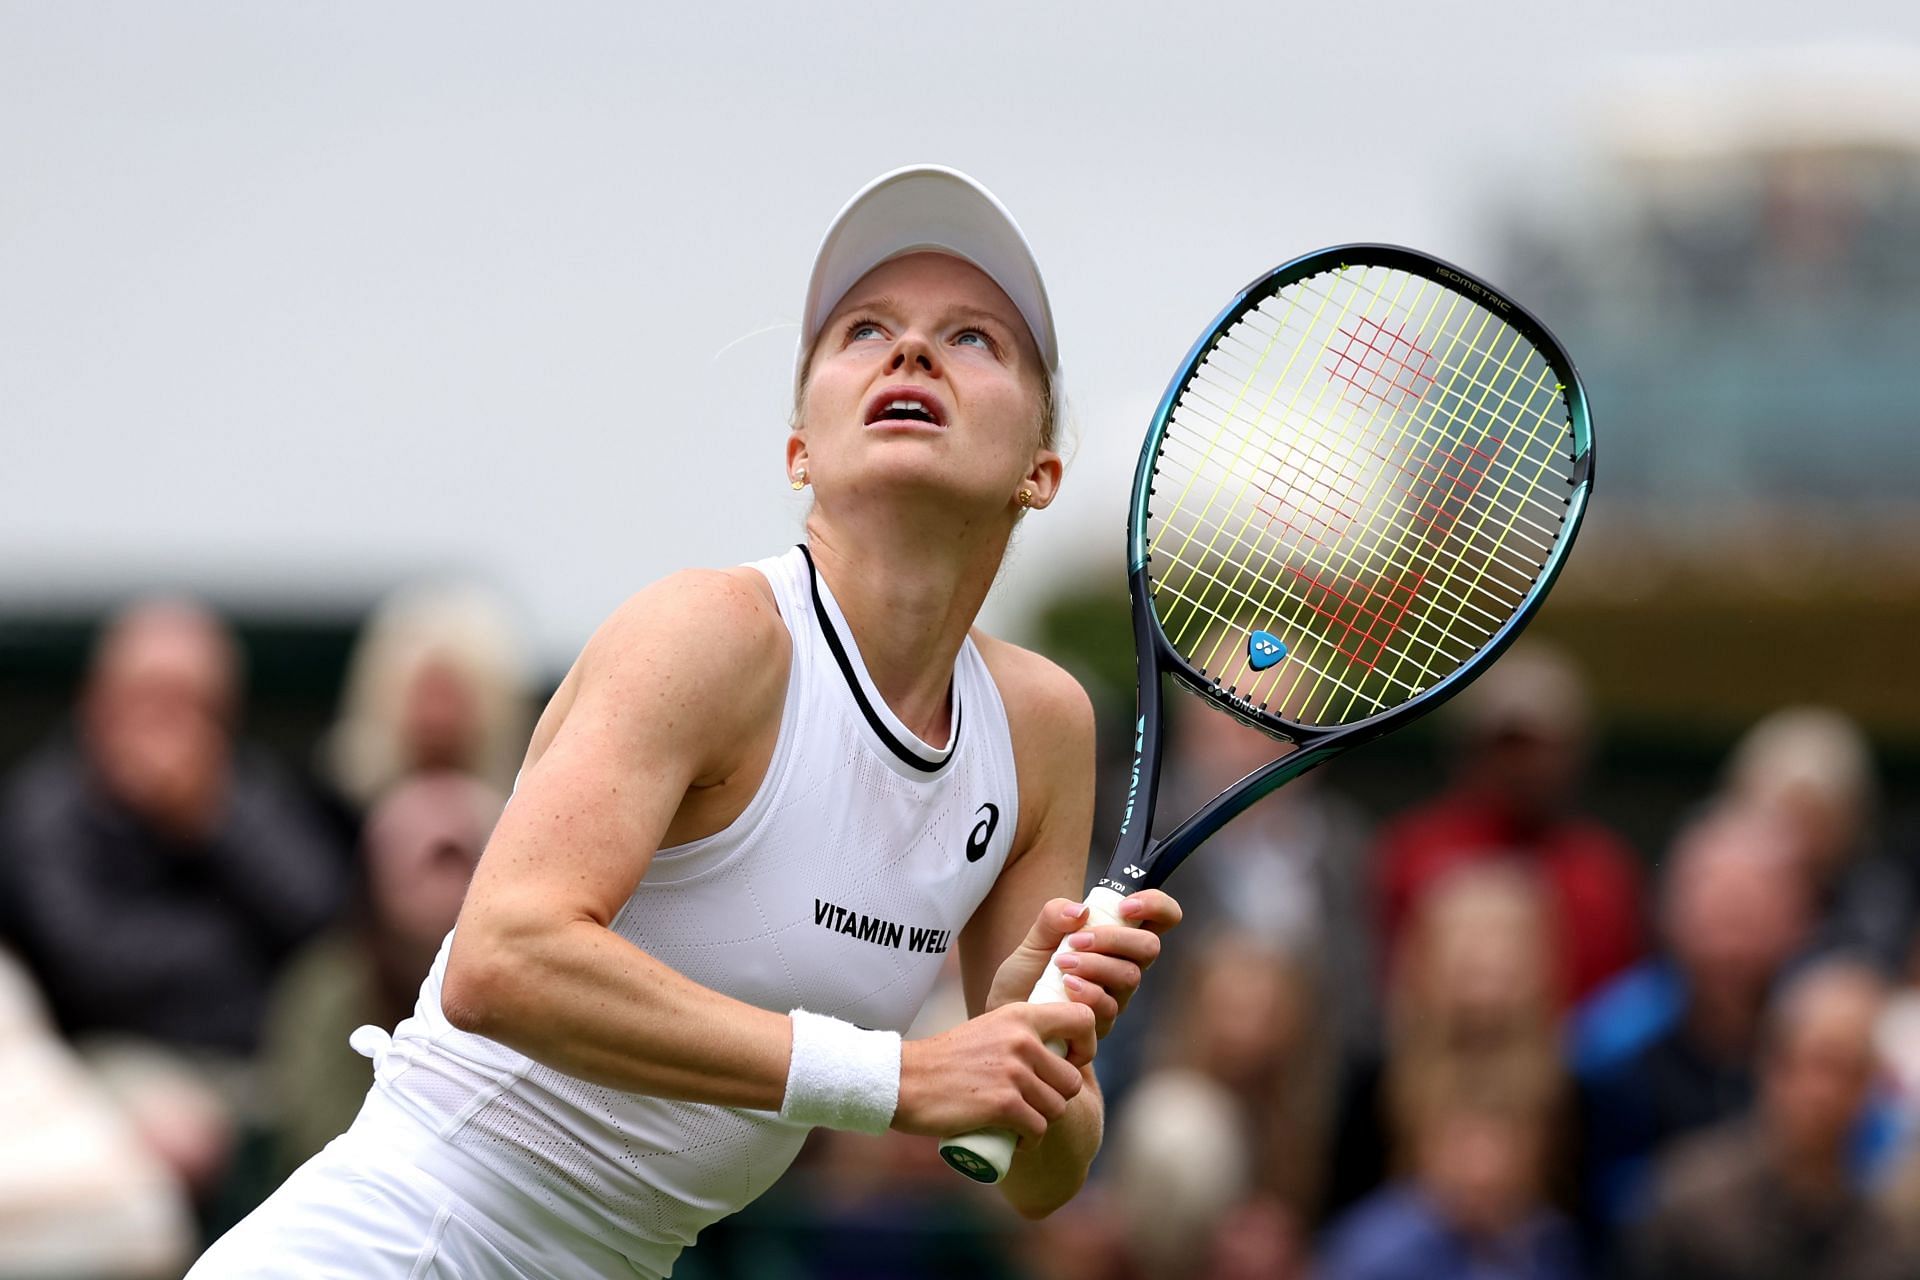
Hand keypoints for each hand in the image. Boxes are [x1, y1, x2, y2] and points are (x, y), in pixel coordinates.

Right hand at [892, 1001, 1095, 1148]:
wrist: (905, 1079)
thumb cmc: (947, 1059)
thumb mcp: (989, 1029)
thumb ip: (1021, 1034)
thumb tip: (1058, 1052)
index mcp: (1021, 1015)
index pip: (1082, 1020)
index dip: (1085, 1047)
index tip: (1068, 1064)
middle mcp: (1022, 1040)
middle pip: (1072, 1080)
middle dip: (1056, 1098)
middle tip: (1032, 1105)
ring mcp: (1014, 1072)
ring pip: (1057, 1108)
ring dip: (1042, 1122)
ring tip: (1020, 1123)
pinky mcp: (1004, 1104)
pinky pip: (1038, 1129)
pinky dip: (1029, 1142)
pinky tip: (1015, 1140)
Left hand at [988, 891, 1182, 1036]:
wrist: (1007, 1011)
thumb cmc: (1028, 972)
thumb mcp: (1035, 936)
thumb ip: (1055, 915)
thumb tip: (1080, 910)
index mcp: (1118, 936)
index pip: (1161, 916)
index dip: (1156, 905)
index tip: (1124, 907)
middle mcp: (1125, 964)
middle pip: (1149, 946)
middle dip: (1114, 939)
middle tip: (1076, 941)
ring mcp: (1117, 995)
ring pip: (1129, 976)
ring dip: (1095, 965)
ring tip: (1061, 963)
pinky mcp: (1103, 1023)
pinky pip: (1109, 1007)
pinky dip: (1087, 992)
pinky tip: (1065, 986)